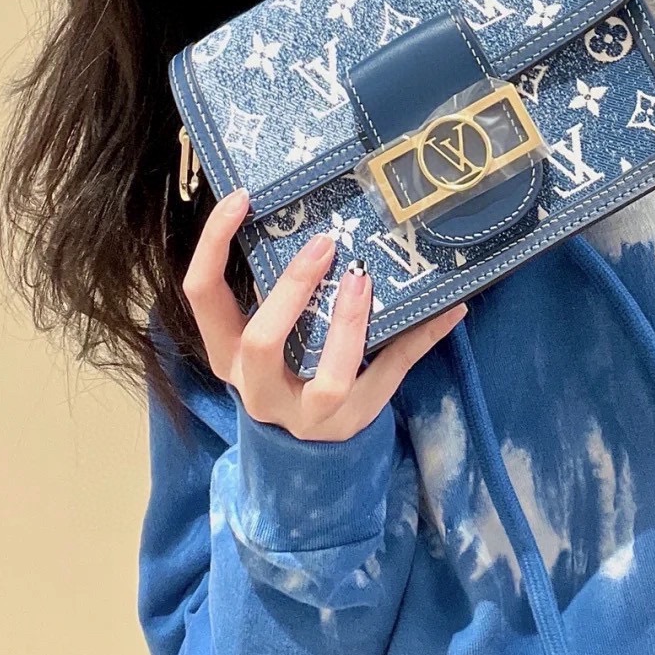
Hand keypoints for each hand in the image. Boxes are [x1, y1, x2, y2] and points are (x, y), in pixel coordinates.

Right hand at [182, 187, 466, 440]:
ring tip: (365, 281)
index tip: (242, 198)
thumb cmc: (284, 371)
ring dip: (349, 326)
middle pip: (260, 343)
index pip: (202, 295)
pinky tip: (452, 308)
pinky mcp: (354, 421)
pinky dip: (422, 338)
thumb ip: (276, 290)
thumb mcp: (267, 337)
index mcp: (228, 353)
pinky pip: (393, 375)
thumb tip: (313, 213)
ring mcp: (308, 414)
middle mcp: (258, 388)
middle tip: (323, 245)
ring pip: (328, 380)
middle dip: (291, 291)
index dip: (213, 245)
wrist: (303, 455)